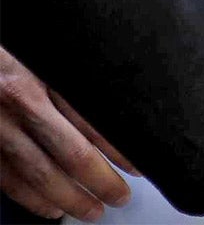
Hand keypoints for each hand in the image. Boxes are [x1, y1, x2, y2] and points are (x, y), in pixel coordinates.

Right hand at [0, 46, 133, 221]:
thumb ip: (80, 70)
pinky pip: (8, 178)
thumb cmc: (15, 47)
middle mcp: (23, 102)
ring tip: (93, 210)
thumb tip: (116, 97)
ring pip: (39, 173)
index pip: (94, 119)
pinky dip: (30, 198)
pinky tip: (50, 208)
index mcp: (49, 73)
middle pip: (72, 152)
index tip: (139, 164)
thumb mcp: (49, 49)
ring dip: (69, 197)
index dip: (119, 147)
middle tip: (121, 196)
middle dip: (101, 180)